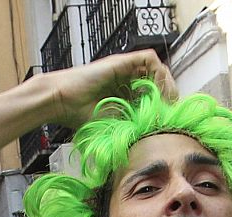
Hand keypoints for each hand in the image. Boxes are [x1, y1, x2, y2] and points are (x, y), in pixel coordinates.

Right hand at [44, 49, 175, 127]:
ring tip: (163, 100)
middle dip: (168, 93)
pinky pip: (149, 58)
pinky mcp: (122, 62)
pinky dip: (156, 72)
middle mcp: (127, 79)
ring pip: (157, 67)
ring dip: (164, 83)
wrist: (62, 102)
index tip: (167, 118)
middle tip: (169, 109)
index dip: (164, 104)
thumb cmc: (80, 117)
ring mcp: (125, 69)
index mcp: (125, 93)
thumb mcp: (112, 126)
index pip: (154, 93)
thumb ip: (129, 127)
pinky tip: (154, 89)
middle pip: (159, 79)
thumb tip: (149, 141)